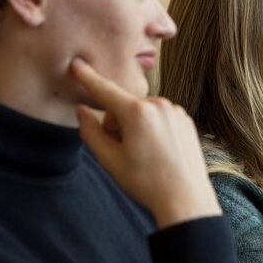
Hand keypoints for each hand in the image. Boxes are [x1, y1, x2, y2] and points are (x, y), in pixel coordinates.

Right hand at [71, 58, 221, 228]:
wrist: (185, 198)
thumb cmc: (146, 182)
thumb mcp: (110, 160)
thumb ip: (91, 132)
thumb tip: (82, 111)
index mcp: (137, 113)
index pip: (105, 90)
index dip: (88, 77)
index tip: (76, 64)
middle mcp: (159, 105)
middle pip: (123, 106)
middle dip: (116, 124)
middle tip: (123, 152)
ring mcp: (175, 111)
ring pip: (142, 112)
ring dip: (135, 127)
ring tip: (144, 155)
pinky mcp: (185, 119)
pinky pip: (159, 117)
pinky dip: (152, 129)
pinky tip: (159, 152)